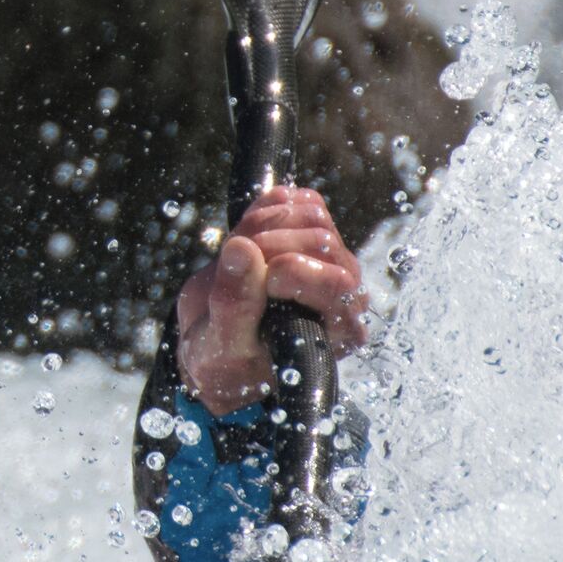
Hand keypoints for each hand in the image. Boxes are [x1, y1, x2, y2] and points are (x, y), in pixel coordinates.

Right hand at [175, 184, 367, 411]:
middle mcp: (347, 294)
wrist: (216, 346)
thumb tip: (242, 250)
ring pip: (311, 214)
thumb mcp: (220, 346)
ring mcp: (332, 261)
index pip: (332, 280)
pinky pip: (300, 199)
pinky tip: (246, 235)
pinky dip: (265, 208)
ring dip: (260, 226)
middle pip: (320, 239)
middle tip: (230, 272)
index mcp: (340, 331)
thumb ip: (234, 305)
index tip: (247, 287)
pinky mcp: (313, 235)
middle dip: (264, 246)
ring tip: (235, 257)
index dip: (280, 272)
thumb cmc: (225, 362)